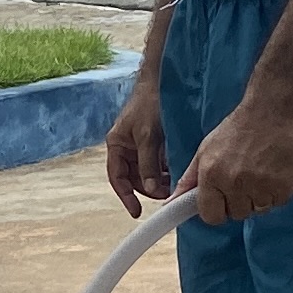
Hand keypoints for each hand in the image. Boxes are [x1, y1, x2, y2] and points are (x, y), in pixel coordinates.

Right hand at [102, 81, 169, 217]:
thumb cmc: (150, 104)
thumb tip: (152, 190)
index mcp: (116, 145)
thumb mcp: (148, 136)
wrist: (163, 81)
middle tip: (165, 194)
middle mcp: (126, 147)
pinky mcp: (153, 142)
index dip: (126, 196)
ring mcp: (140, 145)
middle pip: (133, 178)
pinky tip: (176, 171)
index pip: (117, 178)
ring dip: (159, 180)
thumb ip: (148, 165)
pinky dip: (165, 170)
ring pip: (147, 172)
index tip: (136, 211)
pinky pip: (157, 163)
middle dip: (148, 188)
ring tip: (173, 183)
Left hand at [181, 99, 292, 225]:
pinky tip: (274, 172)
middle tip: (245, 177)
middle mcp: (234, 182)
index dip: (218, 209)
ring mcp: (260, 185)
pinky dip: (278, 192)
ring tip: (260, 172)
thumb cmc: (237, 129)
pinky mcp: (282, 185)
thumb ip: (189, 179)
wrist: (270, 111)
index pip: (211, 216)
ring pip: (259, 210)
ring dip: (260, 197)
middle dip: (240, 201)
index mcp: (211, 175)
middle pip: (237, 214)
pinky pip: (278, 202)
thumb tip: (172, 202)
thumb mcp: (205, 150)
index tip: (223, 200)